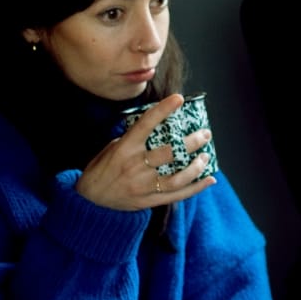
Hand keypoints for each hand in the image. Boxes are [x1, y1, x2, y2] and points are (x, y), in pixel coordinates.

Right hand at [76, 94, 215, 209]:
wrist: (90, 200)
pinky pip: (177, 195)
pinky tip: (210, 180)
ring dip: (196, 167)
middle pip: (169, 153)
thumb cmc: (103, 168)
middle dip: (191, 142)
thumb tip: (160, 126)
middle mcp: (135, 166)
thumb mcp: (113, 148)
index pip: (145, 125)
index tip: (178, 98)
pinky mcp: (149, 200)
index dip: (162, 110)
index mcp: (124, 148)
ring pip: (177, 177)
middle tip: (205, 134)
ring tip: (205, 156)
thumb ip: (135, 139)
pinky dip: (196, 188)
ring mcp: (143, 185)